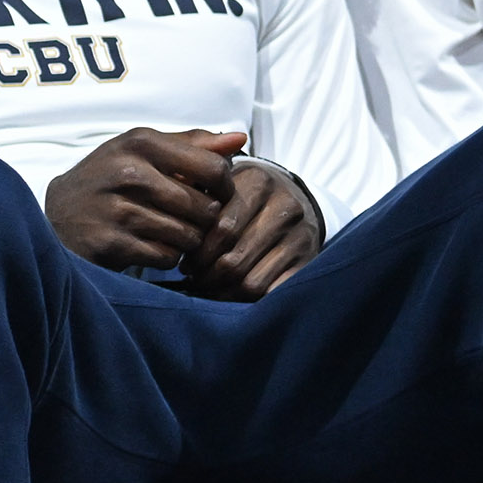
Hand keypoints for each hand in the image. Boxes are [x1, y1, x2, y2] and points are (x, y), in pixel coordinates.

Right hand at [44, 126, 243, 271]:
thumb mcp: (142, 151)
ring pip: (188, 235)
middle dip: (203, 220)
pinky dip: (165, 256)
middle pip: (204, 207)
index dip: (226, 188)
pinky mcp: (112, 243)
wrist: (57, 216)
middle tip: (189, 220)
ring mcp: (118, 210)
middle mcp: (128, 173)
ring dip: (185, 240)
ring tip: (168, 232)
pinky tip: (151, 246)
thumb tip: (239, 139)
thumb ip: (192, 144)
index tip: (218, 196)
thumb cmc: (110, 180)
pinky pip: (166, 257)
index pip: (214, 167)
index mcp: (140, 142)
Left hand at [184, 161, 320, 299]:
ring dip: (224, 292)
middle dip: (207, 276)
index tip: (186, 264)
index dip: (198, 253)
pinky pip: (272, 292)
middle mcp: (285, 206)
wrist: (294, 197)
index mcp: (258, 181)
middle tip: (195, 279)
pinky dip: (248, 300)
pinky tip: (234, 294)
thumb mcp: (223, 184)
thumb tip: (173, 227)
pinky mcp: (308, 260)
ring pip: (251, 282)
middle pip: (234, 260)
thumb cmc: (243, 196)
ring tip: (209, 287)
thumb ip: (196, 194)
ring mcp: (300, 235)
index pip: (221, 228)